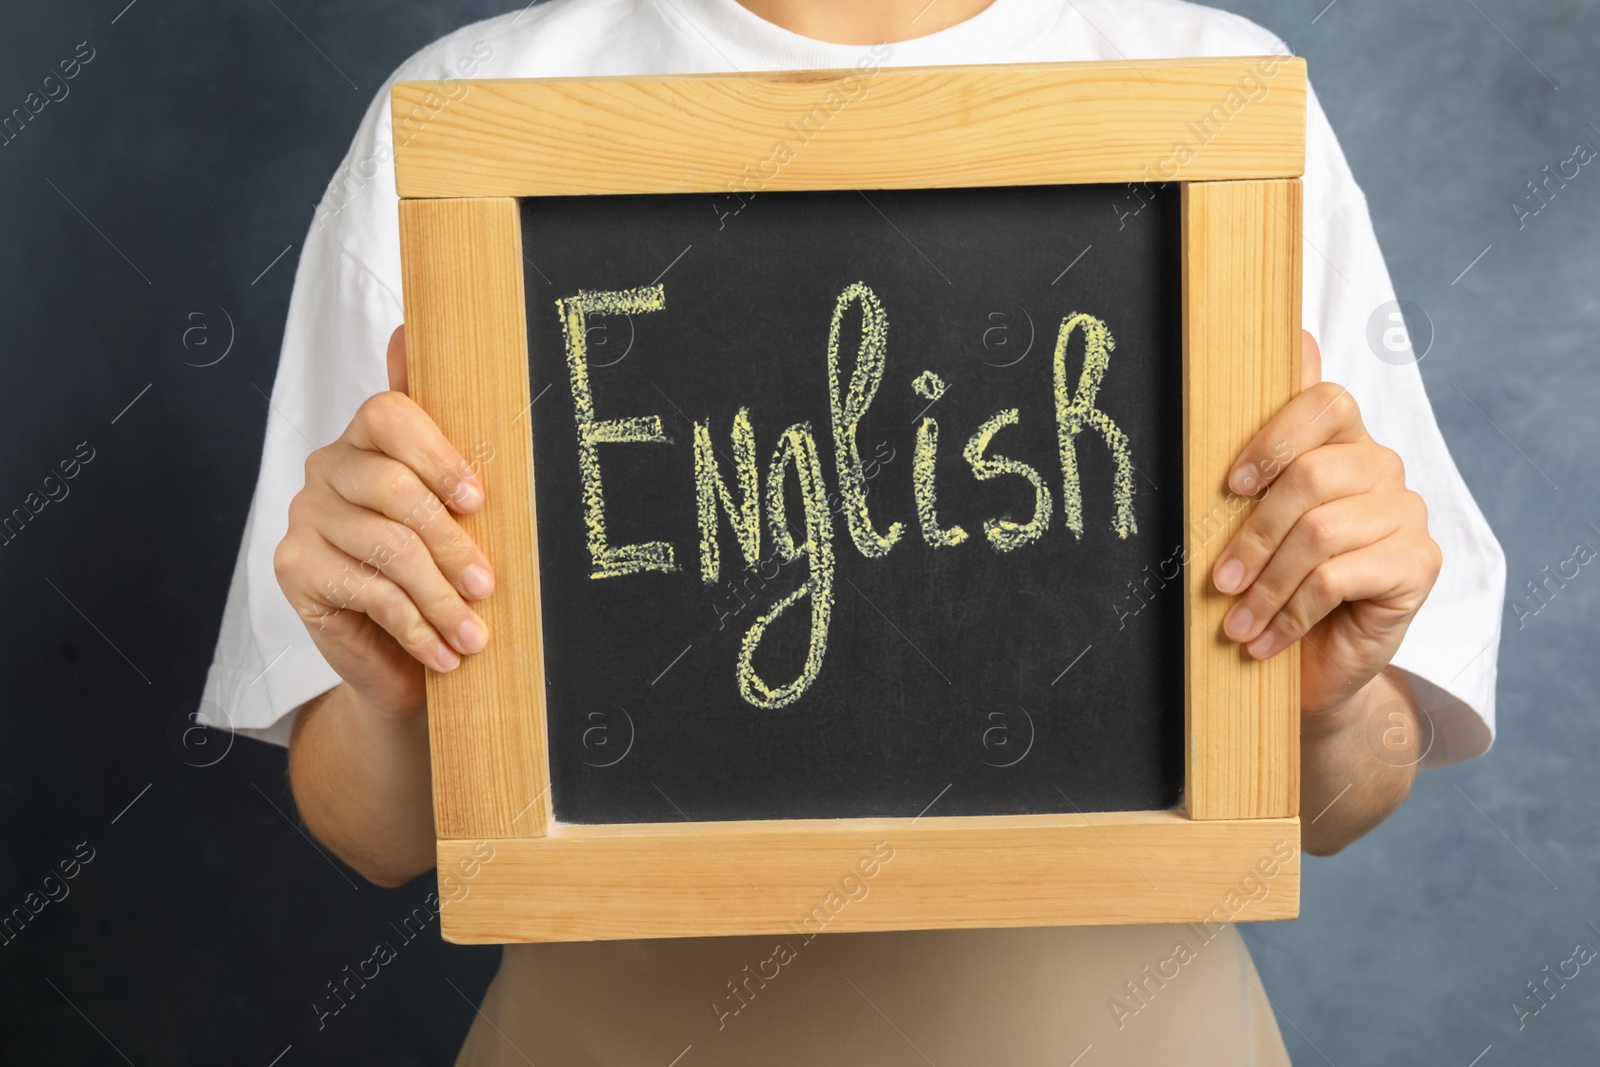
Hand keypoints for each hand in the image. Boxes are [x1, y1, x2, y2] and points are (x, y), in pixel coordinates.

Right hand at [274, 325, 493, 719]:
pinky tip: (444, 653)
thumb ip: (441, 432)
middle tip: (489, 586)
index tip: (479, 501)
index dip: (438, 456)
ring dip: (441, 597)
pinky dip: (415, 626)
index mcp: (369, 438)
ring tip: (475, 634)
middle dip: (451, 543)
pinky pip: (366, 590)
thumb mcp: (455, 508)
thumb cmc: (438, 572)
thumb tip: (410, 331)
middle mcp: (328, 467)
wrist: (400, 659)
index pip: (388, 414)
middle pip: (393, 488)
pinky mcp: (292, 568)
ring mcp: (304, 516)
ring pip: (386, 547)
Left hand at [1210, 331, 1441, 719]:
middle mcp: (1383, 468)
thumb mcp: (1252, 517)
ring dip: (1266, 587)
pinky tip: (1267, 640)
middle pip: (1313, 475)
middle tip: (1219, 582)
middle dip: (1254, 535)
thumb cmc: (1274, 582)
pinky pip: (1339, 578)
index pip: (1326, 402)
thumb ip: (1263, 446)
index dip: (1275, 438)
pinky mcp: (1420, 564)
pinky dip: (1291, 613)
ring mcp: (1408, 515)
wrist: (1314, 663)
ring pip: (1321, 533)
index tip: (1231, 485)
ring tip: (1236, 623)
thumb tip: (1294, 337)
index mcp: (1343, 441)